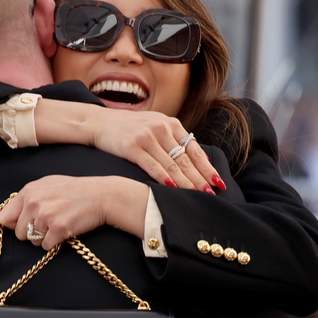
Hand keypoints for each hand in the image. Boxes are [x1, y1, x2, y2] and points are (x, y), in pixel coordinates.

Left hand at [0, 176, 147, 248]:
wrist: (102, 196)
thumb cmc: (75, 191)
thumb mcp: (47, 185)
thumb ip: (25, 198)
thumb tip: (0, 217)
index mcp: (28, 191)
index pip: (4, 218)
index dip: (15, 223)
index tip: (26, 223)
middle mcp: (34, 203)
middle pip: (19, 233)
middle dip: (31, 232)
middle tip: (49, 224)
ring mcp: (45, 216)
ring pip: (33, 241)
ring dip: (45, 238)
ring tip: (59, 225)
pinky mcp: (58, 229)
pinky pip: (46, 247)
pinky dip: (55, 243)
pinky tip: (65, 231)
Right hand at [87, 109, 222, 192]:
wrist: (99, 122)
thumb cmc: (129, 129)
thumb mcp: (155, 126)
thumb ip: (174, 140)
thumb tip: (197, 159)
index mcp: (171, 124)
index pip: (195, 149)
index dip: (207, 167)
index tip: (218, 182)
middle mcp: (162, 128)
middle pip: (186, 158)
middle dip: (200, 178)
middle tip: (211, 194)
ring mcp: (147, 137)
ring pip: (172, 164)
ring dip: (186, 182)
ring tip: (197, 195)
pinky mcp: (132, 147)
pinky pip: (152, 166)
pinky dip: (164, 178)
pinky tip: (173, 189)